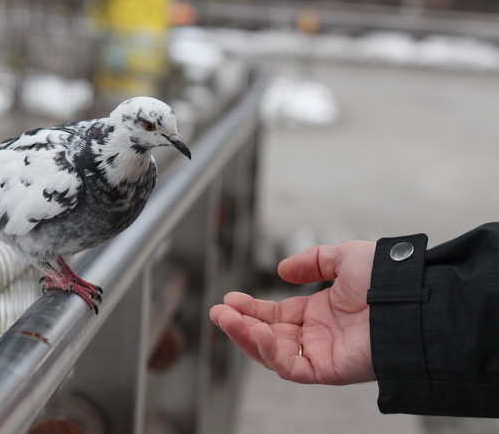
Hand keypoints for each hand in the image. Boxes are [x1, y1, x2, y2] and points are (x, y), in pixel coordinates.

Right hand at [210, 241, 376, 384]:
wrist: (409, 298)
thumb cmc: (385, 279)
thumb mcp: (344, 257)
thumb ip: (314, 261)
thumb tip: (282, 270)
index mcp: (319, 312)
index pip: (276, 315)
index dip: (251, 308)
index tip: (230, 299)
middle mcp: (317, 335)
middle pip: (269, 335)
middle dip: (240, 324)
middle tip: (218, 311)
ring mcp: (321, 353)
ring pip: (273, 353)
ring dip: (246, 336)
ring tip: (224, 318)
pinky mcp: (327, 370)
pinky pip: (291, 367)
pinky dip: (269, 352)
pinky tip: (255, 332)